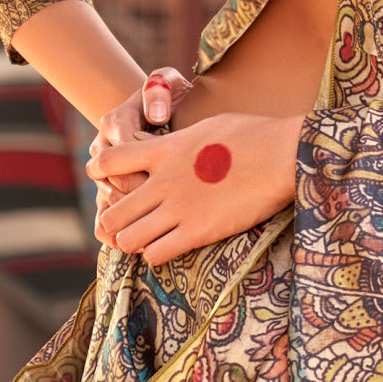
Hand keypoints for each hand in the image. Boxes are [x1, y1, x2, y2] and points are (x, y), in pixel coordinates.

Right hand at [89, 66, 194, 225]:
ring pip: (106, 204)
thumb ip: (159, 92)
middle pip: (114, 180)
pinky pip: (103, 222)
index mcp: (115, 121)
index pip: (121, 148)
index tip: (171, 173)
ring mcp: (105, 175)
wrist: (161, 113)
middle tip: (167, 209)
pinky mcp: (110, 196)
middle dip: (139, 197)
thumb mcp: (168, 85)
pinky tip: (136, 247)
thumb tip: (155, 116)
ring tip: (149, 236)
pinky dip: (115, 237)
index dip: (143, 165)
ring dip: (126, 222)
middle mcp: (103, 148)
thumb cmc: (170, 99)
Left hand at [91, 112, 303, 263]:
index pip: (108, 162)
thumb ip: (176, 141)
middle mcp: (163, 181)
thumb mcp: (205, 126)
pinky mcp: (198, 231)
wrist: (283, 154)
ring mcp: (179, 208)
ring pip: (128, 239)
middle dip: (113, 221)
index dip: (100, 172)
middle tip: (126, 223)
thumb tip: (162, 143)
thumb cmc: (252, 135)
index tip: (107, 180)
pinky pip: (156, 255)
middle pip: (111, 213)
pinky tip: (170, 246)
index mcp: (164, 150)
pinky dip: (157, 254)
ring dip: (133, 241)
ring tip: (147, 237)